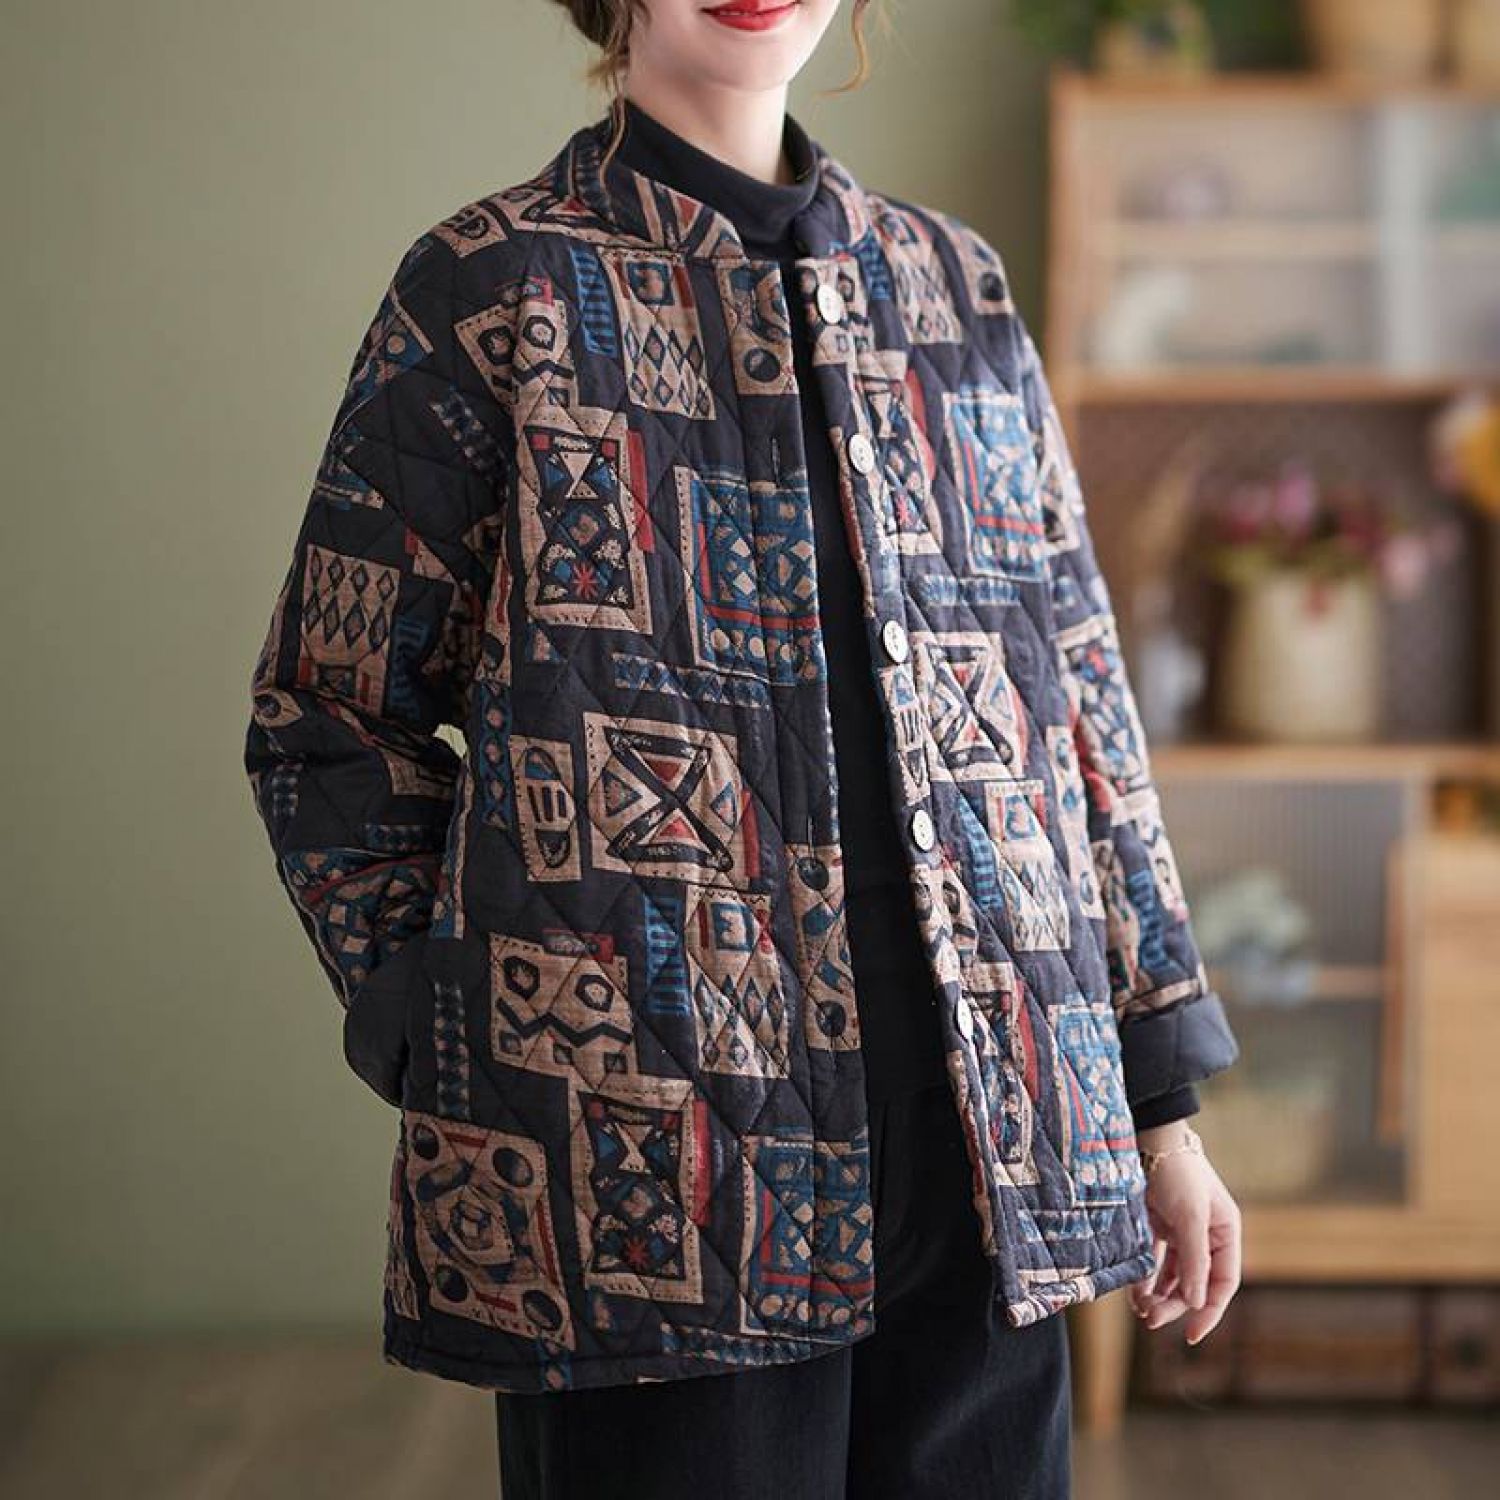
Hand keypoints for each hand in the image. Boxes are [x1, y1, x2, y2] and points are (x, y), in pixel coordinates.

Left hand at [1127, 1122, 1241, 1344]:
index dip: (1209, 1311)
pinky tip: (1135, 1295)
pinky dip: (1146, 1279)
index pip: (1223, 1283)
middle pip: (1194, 1283)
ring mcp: (1180, 1232)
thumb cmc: (1177, 1171)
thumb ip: (1194, 1259)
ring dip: (1159, 1296)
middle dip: (1175, 1305)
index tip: (1191, 1335)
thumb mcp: (1190, 1216)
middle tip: (1151, 1321)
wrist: (1148, 1138)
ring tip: (1141, 1311)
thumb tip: (1195, 1302)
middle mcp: (1205, 1236)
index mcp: (1225, 1233)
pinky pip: (1154, 1262)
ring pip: (1173, 1276)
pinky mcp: (1157, 1226)